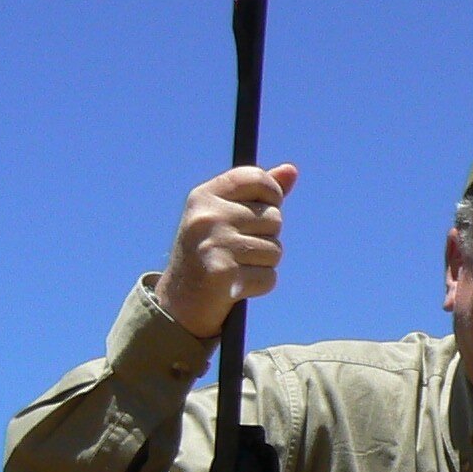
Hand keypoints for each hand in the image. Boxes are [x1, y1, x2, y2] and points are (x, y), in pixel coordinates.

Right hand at [152, 163, 297, 338]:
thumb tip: (292, 170)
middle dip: (267, 237)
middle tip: (240, 249)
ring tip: (237, 267)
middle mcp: (208, 216)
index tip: (267, 207)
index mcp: (205, 196)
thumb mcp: (225, 215)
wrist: (180, 301)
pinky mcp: (224, 274)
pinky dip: (259, 285)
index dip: (272, 193)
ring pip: (275, 250)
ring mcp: (215, 244)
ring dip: (263, 264)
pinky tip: (238, 285)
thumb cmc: (209, 252)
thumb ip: (258, 193)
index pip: (256, 178)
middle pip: (274, 218)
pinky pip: (270, 277)